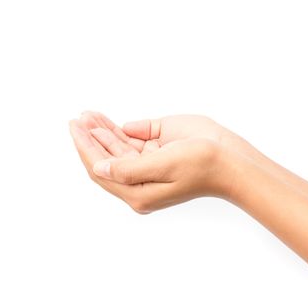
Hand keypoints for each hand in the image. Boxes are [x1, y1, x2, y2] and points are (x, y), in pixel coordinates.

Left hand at [69, 112, 238, 212]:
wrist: (233, 159)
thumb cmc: (202, 165)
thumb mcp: (163, 166)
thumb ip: (128, 168)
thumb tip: (99, 167)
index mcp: (139, 192)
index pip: (102, 169)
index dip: (86, 148)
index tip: (74, 128)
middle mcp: (141, 180)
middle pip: (106, 158)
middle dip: (90, 138)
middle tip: (76, 119)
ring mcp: (149, 164)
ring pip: (117, 148)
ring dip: (102, 132)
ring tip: (86, 116)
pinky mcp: (159, 150)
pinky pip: (133, 140)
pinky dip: (119, 130)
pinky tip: (106, 122)